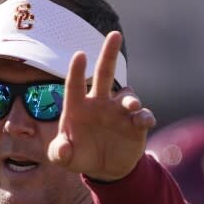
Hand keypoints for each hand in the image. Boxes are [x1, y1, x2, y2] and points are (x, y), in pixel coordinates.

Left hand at [48, 31, 155, 180]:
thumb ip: (58, 153)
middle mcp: (99, 103)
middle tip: (114, 34)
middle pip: (104, 73)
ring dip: (130, 99)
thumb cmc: (78, 156)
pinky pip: (143, 116)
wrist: (103, 169)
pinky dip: (144, 117)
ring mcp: (119, 112)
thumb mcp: (63, 158)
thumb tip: (62, 148)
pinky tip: (143, 122)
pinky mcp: (136, 125)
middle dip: (109, 53)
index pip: (75, 85)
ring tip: (131, 105)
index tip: (80, 55)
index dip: (77, 71)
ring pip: (127, 95)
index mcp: (78, 107)